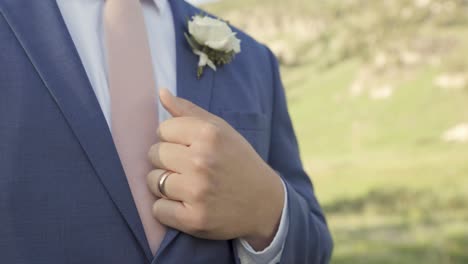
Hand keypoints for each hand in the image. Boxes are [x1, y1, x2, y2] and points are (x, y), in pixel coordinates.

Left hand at [147, 89, 284, 249]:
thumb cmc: (239, 162)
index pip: (163, 130)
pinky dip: (167, 209)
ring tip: (187, 186)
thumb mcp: (221, 130)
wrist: (264, 203)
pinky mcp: (193, 219)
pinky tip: (186, 204)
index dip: (173, 139)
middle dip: (167, 160)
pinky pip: (158, 210)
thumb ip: (189, 111)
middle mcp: (201, 160)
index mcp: (208, 134)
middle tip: (188, 168)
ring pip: (152, 181)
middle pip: (154, 154)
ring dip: (165, 184)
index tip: (188, 148)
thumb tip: (161, 92)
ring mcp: (197, 191)